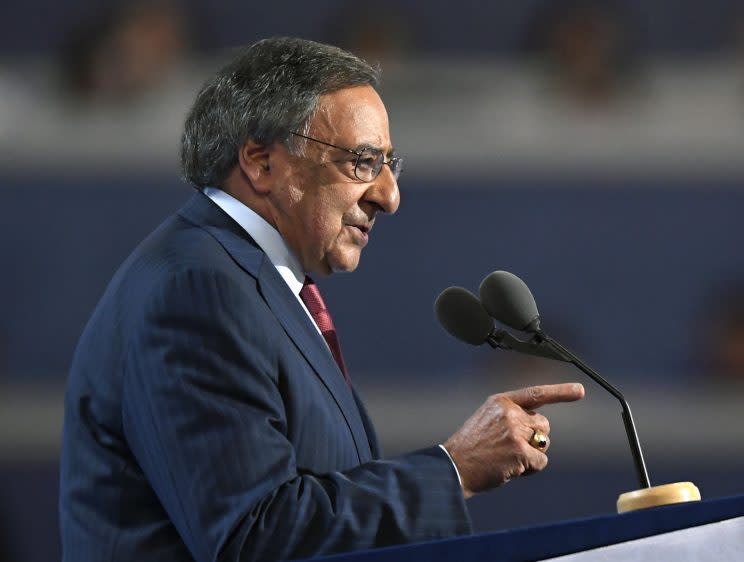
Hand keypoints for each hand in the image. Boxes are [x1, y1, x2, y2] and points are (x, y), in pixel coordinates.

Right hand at [443, 383, 584, 497]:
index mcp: (500, 401)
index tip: (580, 391)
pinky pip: (541, 461)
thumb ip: (511, 417)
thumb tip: (540, 431)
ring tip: (507, 459)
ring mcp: (515, 431)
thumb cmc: (470, 449)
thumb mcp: (486, 421)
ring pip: (543, 443)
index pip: (536, 394)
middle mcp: (510, 412)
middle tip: (510, 449)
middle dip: (534, 438)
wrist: (453, 466)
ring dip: (532, 454)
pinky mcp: (520, 451)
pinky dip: (530, 469)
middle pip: (543, 425)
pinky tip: (511, 469)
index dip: (560, 392)